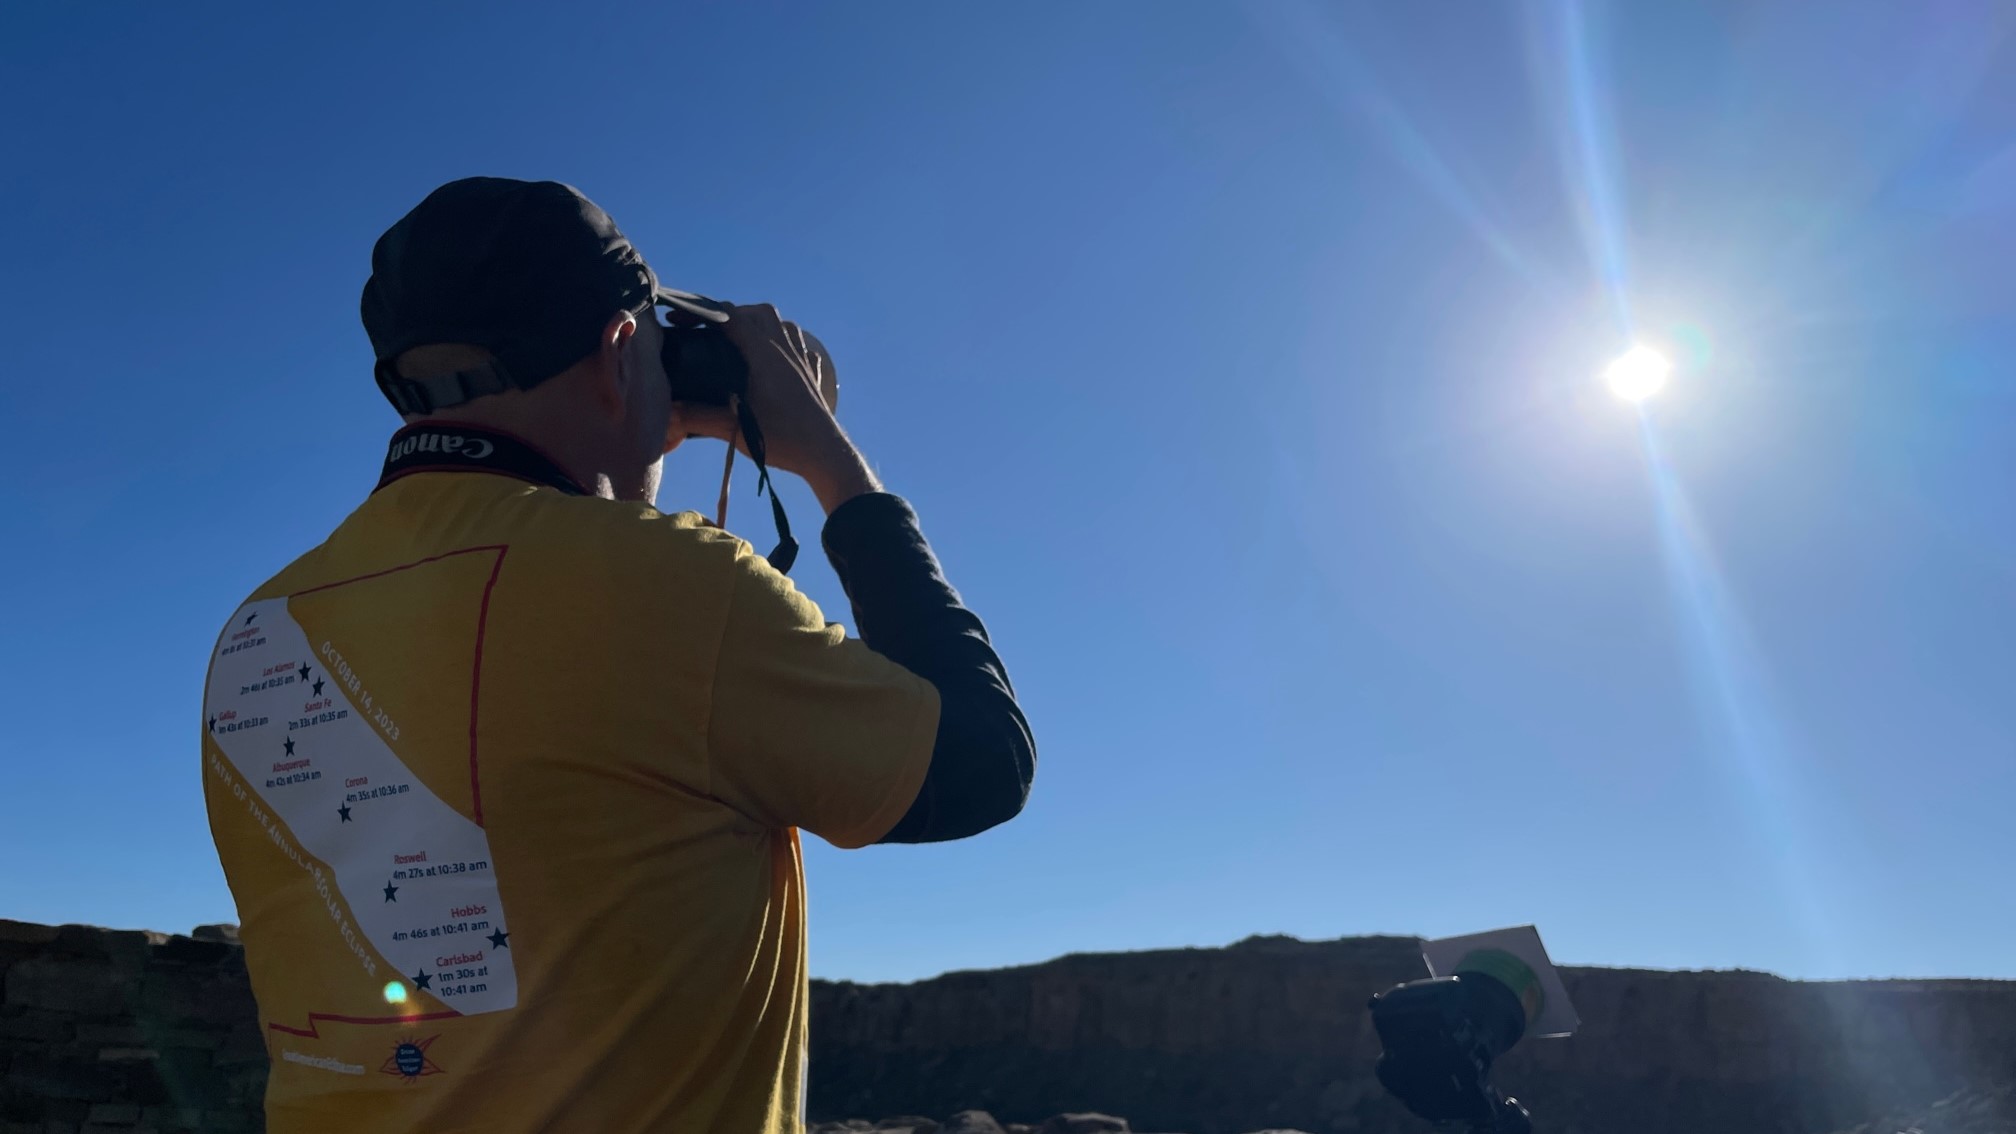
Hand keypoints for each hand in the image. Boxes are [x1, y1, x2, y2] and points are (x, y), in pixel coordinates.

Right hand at [671, 303, 879, 513]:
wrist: (825, 454)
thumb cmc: (782, 439)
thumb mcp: (733, 429)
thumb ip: (697, 418)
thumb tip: (668, 411)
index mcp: (764, 353)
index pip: (730, 316)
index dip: (701, 313)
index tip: (679, 320)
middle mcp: (785, 349)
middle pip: (758, 312)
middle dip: (730, 314)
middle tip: (710, 329)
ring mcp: (802, 360)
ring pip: (782, 324)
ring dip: (759, 324)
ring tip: (741, 339)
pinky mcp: (813, 374)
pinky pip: (800, 345)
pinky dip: (784, 342)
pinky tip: (776, 356)